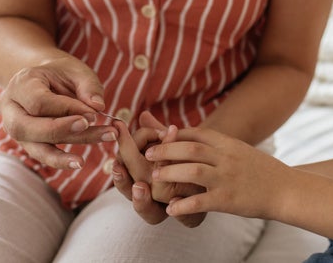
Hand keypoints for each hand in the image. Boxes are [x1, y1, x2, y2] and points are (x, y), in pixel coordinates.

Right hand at [0, 55, 115, 169]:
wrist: (45, 78)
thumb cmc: (62, 73)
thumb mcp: (77, 71)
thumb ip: (88, 86)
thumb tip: (98, 107)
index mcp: (21, 84)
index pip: (39, 102)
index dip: (67, 109)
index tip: (93, 113)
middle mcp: (11, 108)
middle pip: (26, 127)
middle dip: (59, 130)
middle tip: (88, 126)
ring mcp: (14, 127)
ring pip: (32, 146)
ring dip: (61, 155)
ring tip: (83, 161)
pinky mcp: (26, 141)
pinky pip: (39, 154)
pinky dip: (59, 160)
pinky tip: (78, 163)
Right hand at [113, 112, 206, 227]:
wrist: (217, 167)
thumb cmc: (188, 153)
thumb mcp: (171, 144)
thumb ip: (157, 133)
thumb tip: (144, 114)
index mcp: (144, 182)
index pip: (126, 182)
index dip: (119, 175)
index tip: (116, 163)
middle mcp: (155, 199)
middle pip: (134, 198)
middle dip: (125, 186)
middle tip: (121, 171)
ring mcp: (173, 209)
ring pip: (151, 213)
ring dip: (143, 201)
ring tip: (141, 187)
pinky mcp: (194, 214)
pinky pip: (183, 218)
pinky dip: (179, 212)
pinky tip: (175, 202)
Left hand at [146, 127, 287, 219]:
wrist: (287, 189)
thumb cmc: (264, 172)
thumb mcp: (243, 152)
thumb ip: (222, 147)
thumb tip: (199, 142)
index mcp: (230, 144)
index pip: (198, 133)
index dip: (176, 135)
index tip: (160, 137)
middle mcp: (228, 158)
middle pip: (190, 149)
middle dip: (165, 150)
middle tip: (148, 154)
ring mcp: (228, 178)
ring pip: (192, 171)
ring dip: (169, 173)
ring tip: (155, 177)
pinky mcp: (228, 200)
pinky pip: (200, 201)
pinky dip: (182, 205)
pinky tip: (170, 208)